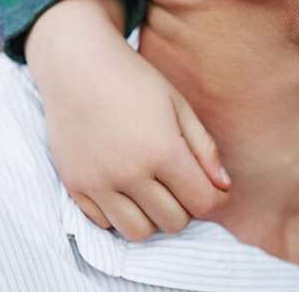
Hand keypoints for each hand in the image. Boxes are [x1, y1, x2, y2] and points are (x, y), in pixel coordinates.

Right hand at [25, 0, 230, 240]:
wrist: (76, 65)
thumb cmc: (134, 79)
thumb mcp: (178, 104)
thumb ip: (204, 148)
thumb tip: (224, 187)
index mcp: (162, 149)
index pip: (203, 203)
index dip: (216, 198)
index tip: (215, 188)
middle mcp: (129, 172)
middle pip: (174, 223)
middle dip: (186, 207)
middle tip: (181, 183)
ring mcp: (98, 183)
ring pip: (138, 233)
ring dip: (153, 218)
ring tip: (154, 191)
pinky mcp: (74, 185)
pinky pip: (104, 224)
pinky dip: (120, 214)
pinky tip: (125, 188)